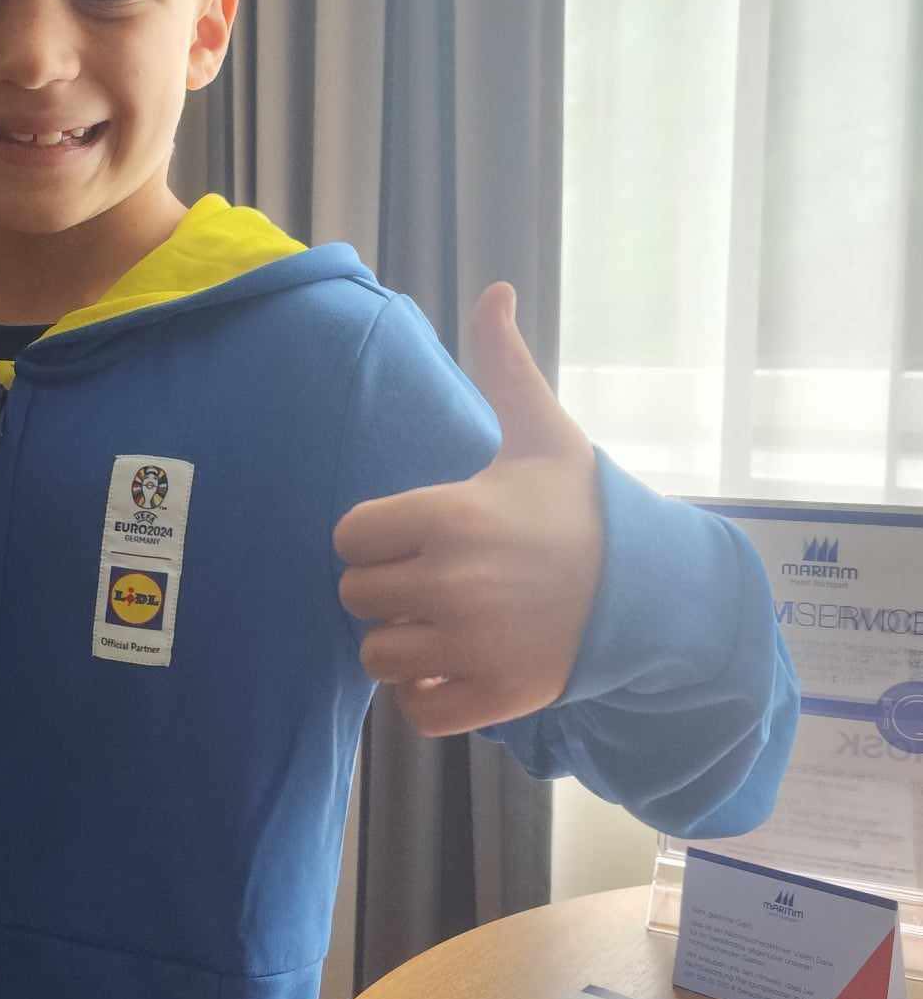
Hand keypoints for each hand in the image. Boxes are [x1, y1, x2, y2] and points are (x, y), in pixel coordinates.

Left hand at [334, 282, 601, 735]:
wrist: (650, 589)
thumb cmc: (580, 509)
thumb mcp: (542, 434)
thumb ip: (504, 366)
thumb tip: (495, 289)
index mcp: (448, 515)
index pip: (349, 537)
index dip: (375, 537)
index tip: (413, 536)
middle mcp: (451, 584)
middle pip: (355, 597)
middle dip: (385, 590)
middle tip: (431, 580)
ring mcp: (470, 646)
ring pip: (377, 657)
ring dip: (400, 645)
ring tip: (441, 624)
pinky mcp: (492, 697)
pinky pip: (416, 710)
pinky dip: (425, 696)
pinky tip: (453, 666)